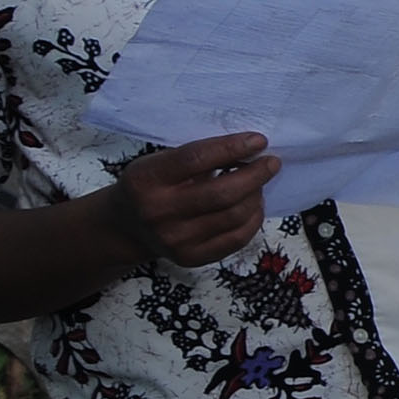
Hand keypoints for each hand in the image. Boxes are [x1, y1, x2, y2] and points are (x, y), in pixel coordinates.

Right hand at [105, 130, 276, 268]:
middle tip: (272, 163)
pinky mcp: (191, 258)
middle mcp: (158, 212)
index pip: (196, 159)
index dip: (232, 147)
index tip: (259, 141)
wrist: (126, 227)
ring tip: (259, 183)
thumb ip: (196, 156)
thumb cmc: (150, 185)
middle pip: (222, 193)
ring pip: (234, 216)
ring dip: (255, 195)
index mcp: (146, 179)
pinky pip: (236, 239)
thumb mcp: (159, 162)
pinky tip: (253, 205)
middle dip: (255, 175)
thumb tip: (248, 148)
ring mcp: (175, 239)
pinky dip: (253, 219)